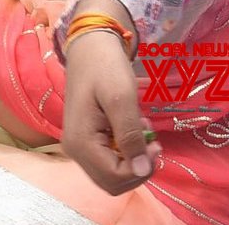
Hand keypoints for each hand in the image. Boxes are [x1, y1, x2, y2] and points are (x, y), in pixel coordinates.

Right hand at [60, 16, 159, 194]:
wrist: (90, 47)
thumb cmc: (105, 68)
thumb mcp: (122, 99)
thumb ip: (130, 136)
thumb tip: (140, 170)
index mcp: (80, 142)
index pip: (115, 178)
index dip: (141, 168)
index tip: (154, 143)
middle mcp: (74, 150)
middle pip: (112, 182)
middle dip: (137, 168)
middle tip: (151, 141)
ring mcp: (78, 145)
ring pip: (111, 174)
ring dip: (133, 160)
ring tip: (143, 132)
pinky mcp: (85, 139)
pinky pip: (108, 160)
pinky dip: (126, 152)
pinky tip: (133, 130)